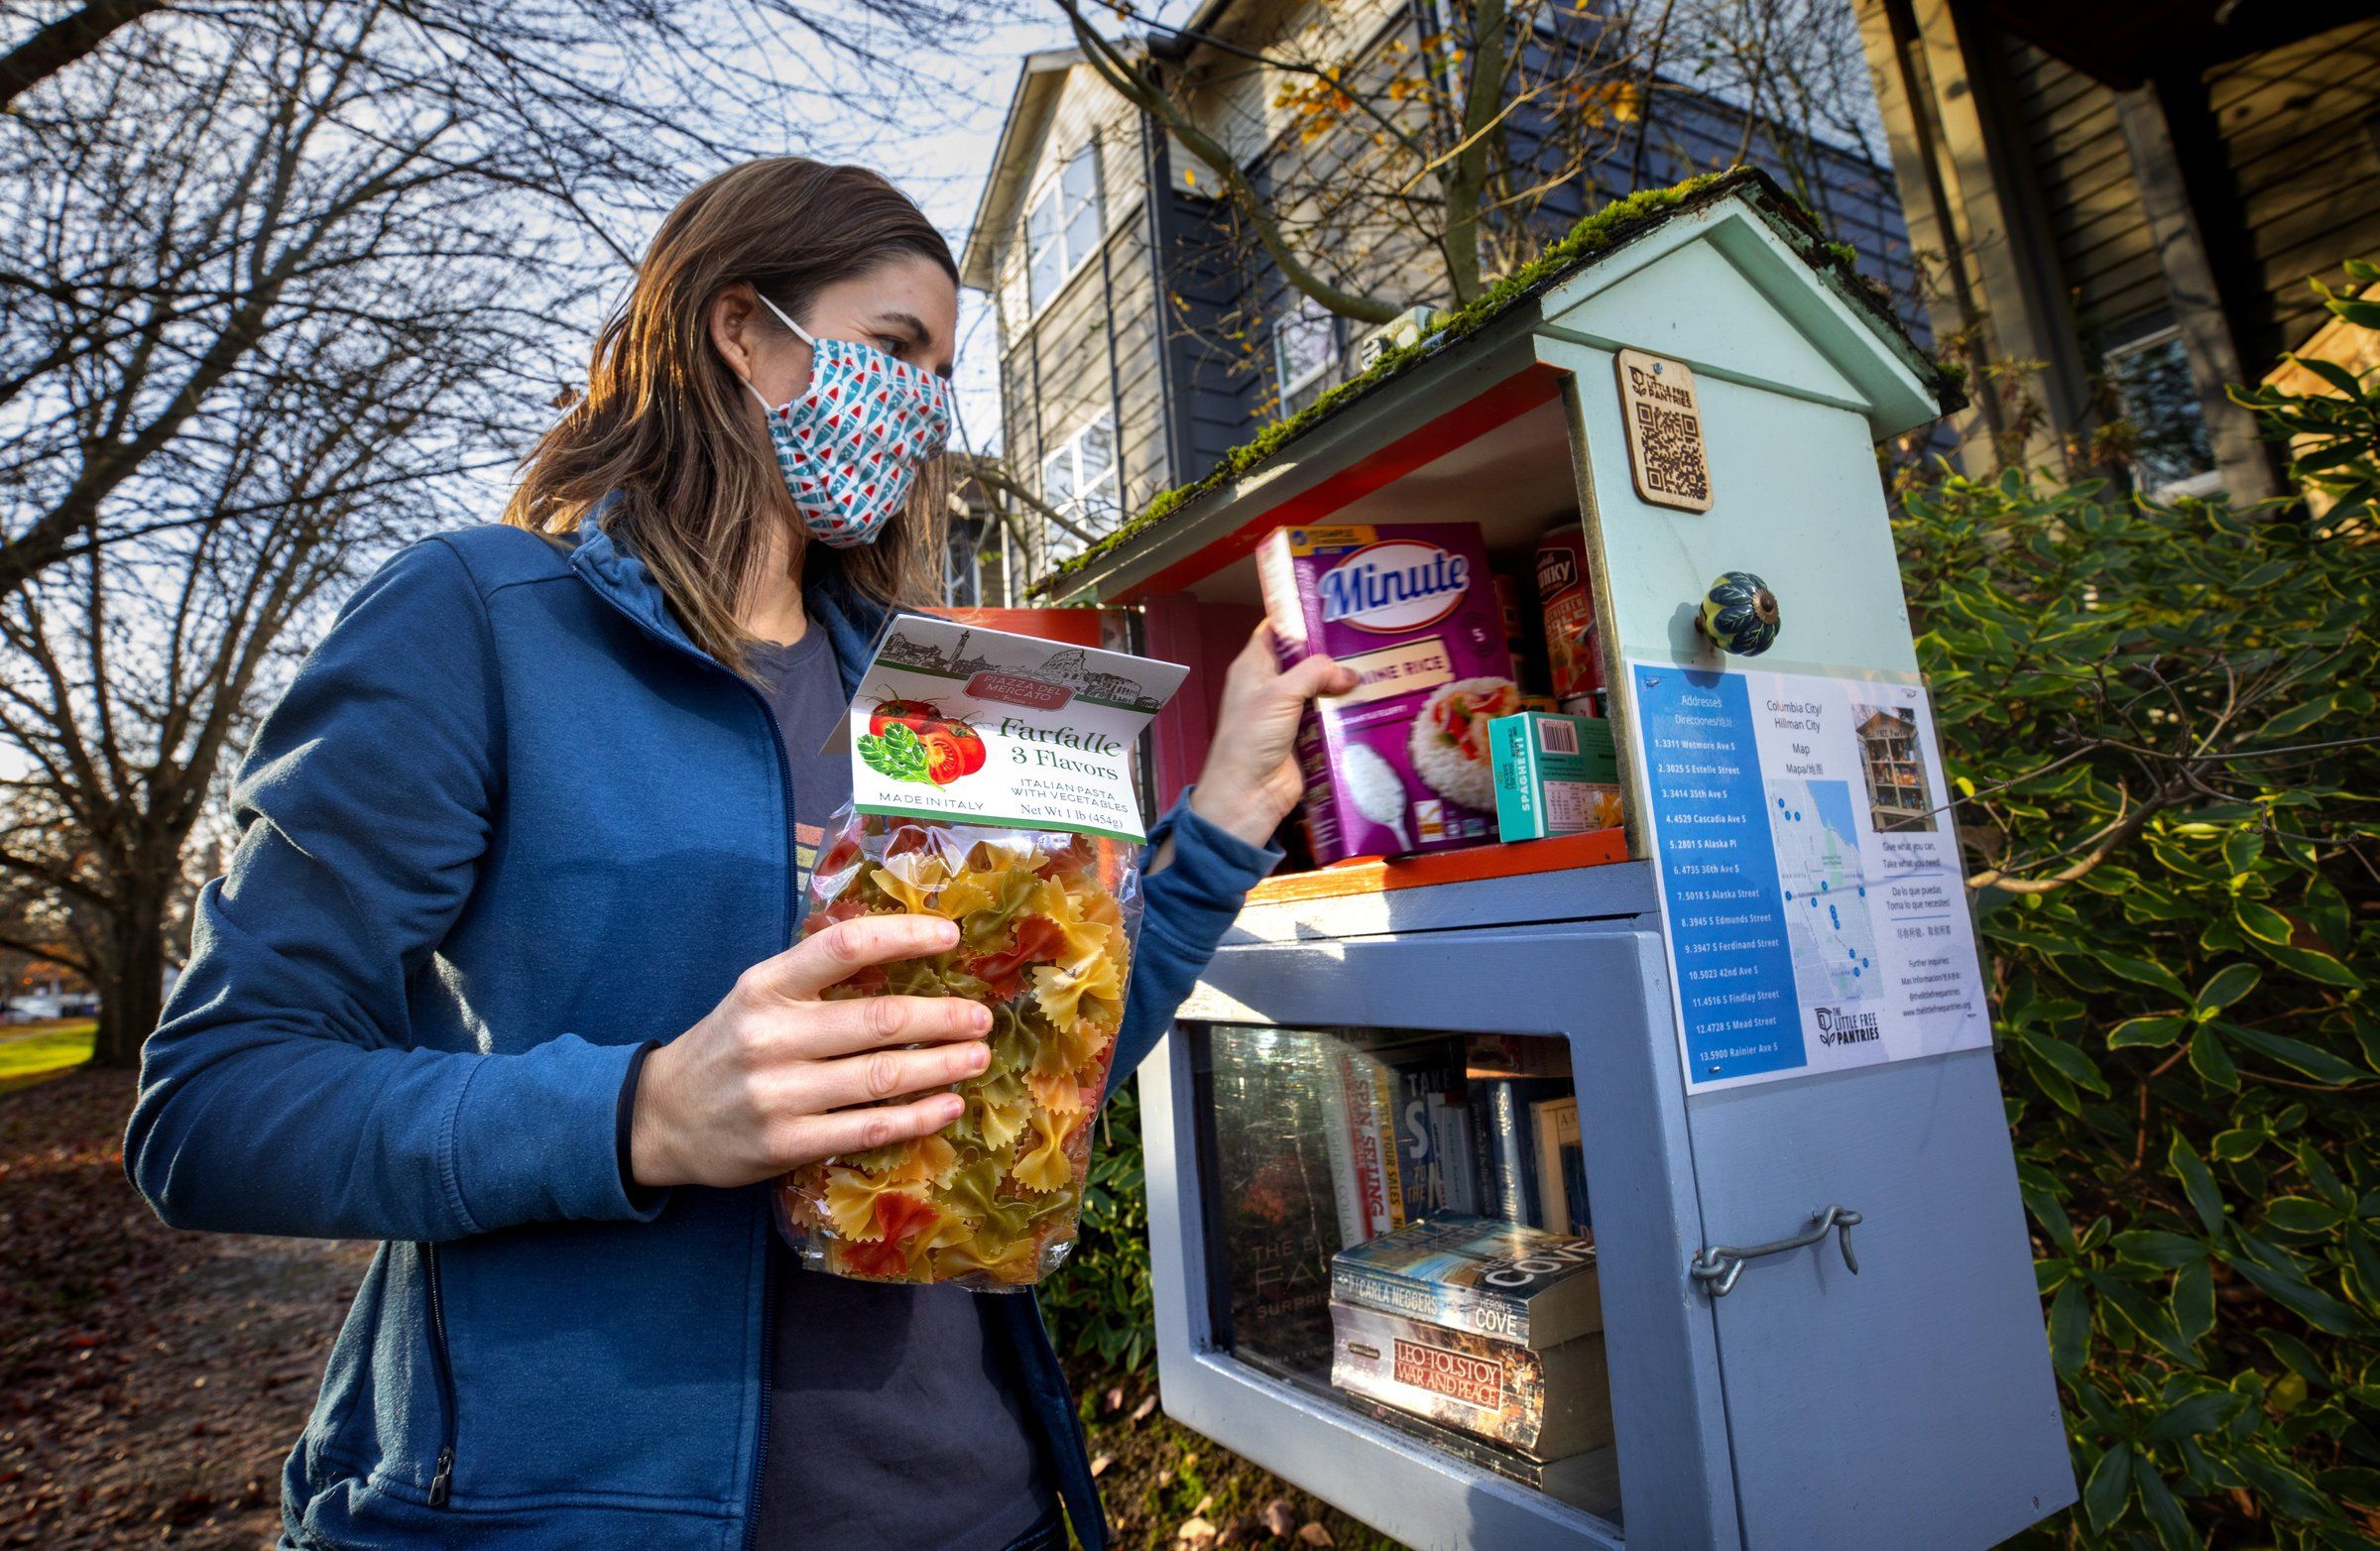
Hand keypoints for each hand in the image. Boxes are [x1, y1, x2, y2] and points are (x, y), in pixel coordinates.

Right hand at [628, 915, 991, 1189]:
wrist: (662, 1117)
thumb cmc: (728, 1046)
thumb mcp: (757, 994)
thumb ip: (815, 977)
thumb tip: (904, 951)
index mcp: (765, 985)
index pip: (843, 946)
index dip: (903, 936)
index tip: (951, 937)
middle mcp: (771, 1034)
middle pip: (877, 1019)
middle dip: (942, 1017)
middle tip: (982, 1016)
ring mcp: (778, 1093)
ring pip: (881, 1077)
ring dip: (941, 1067)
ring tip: (977, 1058)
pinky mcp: (786, 1142)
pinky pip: (868, 1129)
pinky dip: (917, 1117)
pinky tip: (948, 1105)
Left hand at [1188, 623, 1359, 847]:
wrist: (1248, 794)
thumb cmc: (1251, 738)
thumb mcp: (1280, 694)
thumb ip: (1314, 673)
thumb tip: (1350, 673)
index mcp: (1254, 667)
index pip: (1276, 631)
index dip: (1299, 617)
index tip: (1333, 605)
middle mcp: (1271, 685)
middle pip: (1305, 659)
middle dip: (1333, 651)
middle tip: (1368, 636)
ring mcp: (1290, 712)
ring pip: (1322, 688)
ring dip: (1344, 683)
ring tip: (1379, 666)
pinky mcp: (1306, 736)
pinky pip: (1330, 716)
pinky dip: (1347, 711)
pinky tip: (1373, 700)